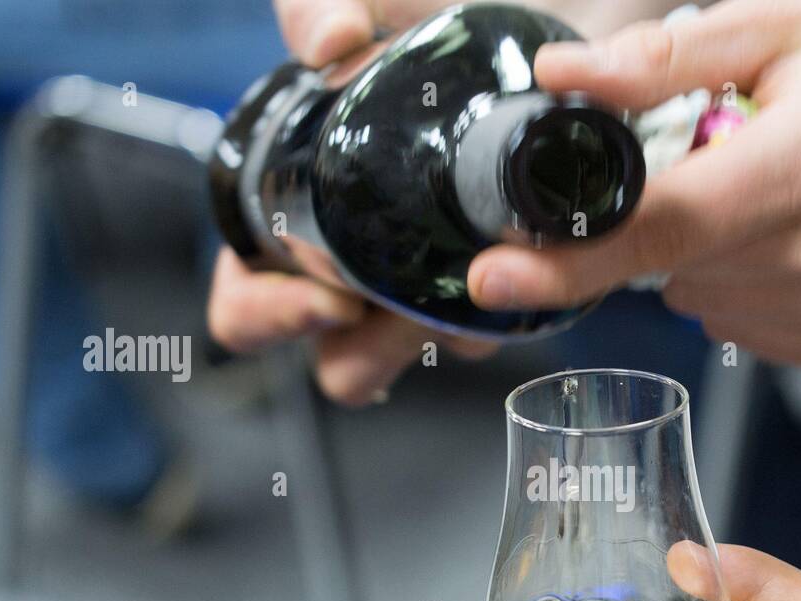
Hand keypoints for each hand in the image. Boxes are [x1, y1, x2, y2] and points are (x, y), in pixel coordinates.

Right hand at [206, 1, 494, 403]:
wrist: (552, 34)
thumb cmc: (436, 24)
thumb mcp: (369, 2)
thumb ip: (316, 6)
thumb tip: (330, 46)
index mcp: (297, 222)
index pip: (247, 309)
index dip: (272, 318)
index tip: (331, 297)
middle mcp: (361, 270)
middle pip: (339, 364)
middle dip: (371, 352)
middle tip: (409, 315)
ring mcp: (430, 286)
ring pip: (423, 358)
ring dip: (446, 337)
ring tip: (481, 280)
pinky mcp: (503, 288)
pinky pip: (500, 331)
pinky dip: (513, 311)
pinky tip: (530, 267)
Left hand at [469, 0, 800, 373]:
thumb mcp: (792, 28)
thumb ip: (669, 59)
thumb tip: (563, 83)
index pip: (666, 224)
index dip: (570, 256)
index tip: (498, 273)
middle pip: (672, 267)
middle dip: (667, 221)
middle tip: (732, 162)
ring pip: (699, 302)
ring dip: (708, 256)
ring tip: (782, 200)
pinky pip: (742, 328)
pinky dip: (747, 287)